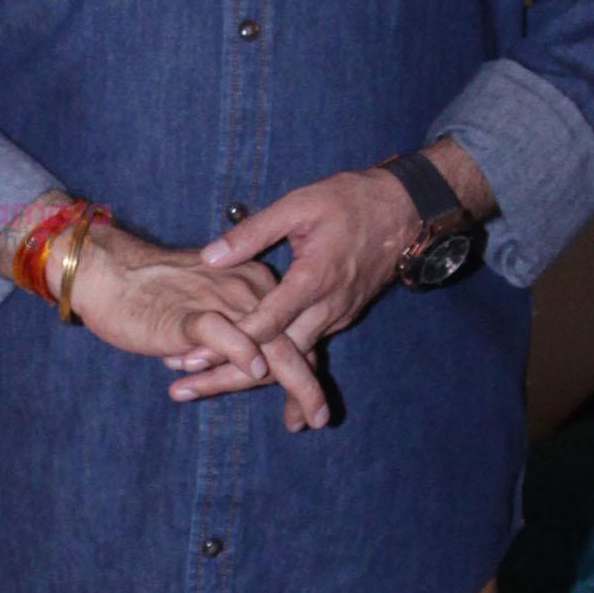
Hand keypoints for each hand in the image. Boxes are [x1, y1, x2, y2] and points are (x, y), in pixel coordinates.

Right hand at [68, 218, 332, 430]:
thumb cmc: (152, 294)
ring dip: (291, 384)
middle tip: (318, 419)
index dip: (304, 371)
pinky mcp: (191, 315)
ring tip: (300, 418)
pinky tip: (254, 375)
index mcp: (254, 284)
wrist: (107, 273)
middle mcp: (247, 290)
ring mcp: (221, 301)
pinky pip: (225, 336)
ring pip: (269, 345)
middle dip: (308, 386)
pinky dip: (243, 356)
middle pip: (291, 342)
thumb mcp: (206, 309)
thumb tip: (251, 370)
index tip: (308, 407)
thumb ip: (231, 335)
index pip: (291, 332)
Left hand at [195, 171, 415, 374]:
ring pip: (294, 360)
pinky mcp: (341, 317)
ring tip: (209, 391)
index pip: (267, 323)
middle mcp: (327, 307)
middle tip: (188, 391)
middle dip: (231, 376)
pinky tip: (248, 375)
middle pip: (277, 356)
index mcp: (313, 279)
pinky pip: (308, 348)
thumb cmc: (350, 201)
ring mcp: (337, 316)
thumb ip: (253, 232)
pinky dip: (280, 364)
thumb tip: (210, 257)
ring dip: (254, 378)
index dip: (229, 342)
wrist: (405, 211)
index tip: (191, 356)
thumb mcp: (299, 205)